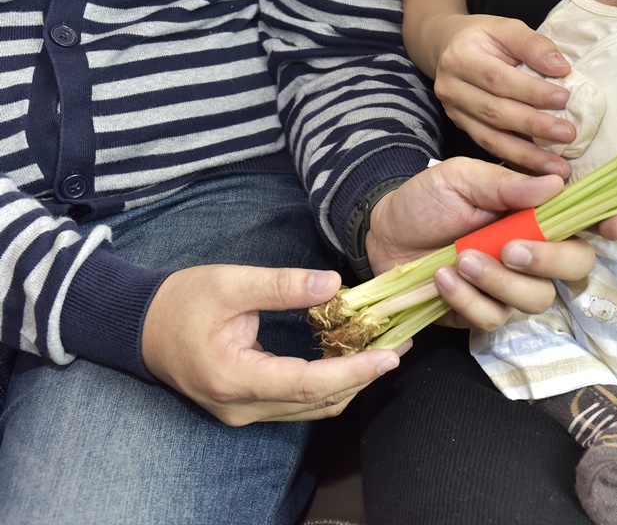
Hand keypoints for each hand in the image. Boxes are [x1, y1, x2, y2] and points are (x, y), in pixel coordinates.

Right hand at [142, 266, 403, 425]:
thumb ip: (282, 285)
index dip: (353, 372)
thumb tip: (333, 285)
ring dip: (350, 382)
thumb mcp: (230, 283)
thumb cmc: (181, 301)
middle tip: (400, 347)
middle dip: (362, 377)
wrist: (139, 326)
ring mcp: (243, 412)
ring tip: (385, 351)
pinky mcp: (248, 406)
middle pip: (316, 401)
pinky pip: (299, 403)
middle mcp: (241, 406)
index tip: (389, 357)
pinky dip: (330, 384)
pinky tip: (351, 359)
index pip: (307, 383)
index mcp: (234, 377)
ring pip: (311, 408)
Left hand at [365, 157, 616, 329]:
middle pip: (577, 267)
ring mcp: (511, 284)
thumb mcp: (462, 178)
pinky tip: (443, 277)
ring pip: (537, 298)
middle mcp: (534, 251)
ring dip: (501, 281)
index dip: (607, 224)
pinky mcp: (484, 312)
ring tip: (462, 259)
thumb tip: (556, 183)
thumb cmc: (428, 199)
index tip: (613, 228)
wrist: (383, 233)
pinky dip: (469, 298)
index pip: (586, 221)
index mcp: (536, 213)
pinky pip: (495, 317)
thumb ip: (506, 183)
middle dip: (551, 260)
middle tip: (511, 248)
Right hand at [433, 15, 577, 175]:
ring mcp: (454, 113)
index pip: (498, 78)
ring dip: (527, 155)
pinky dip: (516, 161)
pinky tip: (539, 172)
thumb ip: (533, 44)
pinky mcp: (462, 128)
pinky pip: (490, 148)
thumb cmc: (485, 38)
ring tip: (557, 168)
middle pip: (495, 111)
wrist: (448, 48)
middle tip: (568, 134)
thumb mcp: (506, 28)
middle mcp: (451, 88)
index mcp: (460, 58)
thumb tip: (560, 67)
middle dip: (534, 126)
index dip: (531, 91)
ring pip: (491, 138)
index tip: (564, 99)